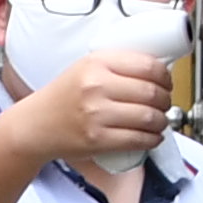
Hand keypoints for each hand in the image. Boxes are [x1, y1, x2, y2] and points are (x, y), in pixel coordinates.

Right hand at [7, 41, 179, 163]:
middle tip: (164, 103)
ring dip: (162, 121)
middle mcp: (96, 86)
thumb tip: (157, 71)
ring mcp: (96, 114)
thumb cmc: (63, 97)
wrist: (36, 125)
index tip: (166, 82)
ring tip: (159, 121)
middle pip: (152, 92)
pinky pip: (137, 139)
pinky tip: (153, 136)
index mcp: (96, 63)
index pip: (148, 66)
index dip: (165, 76)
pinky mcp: (97, 139)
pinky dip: (152, 139)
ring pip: (148, 117)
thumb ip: (117, 65)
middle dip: (165, 100)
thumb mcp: (85, 67)